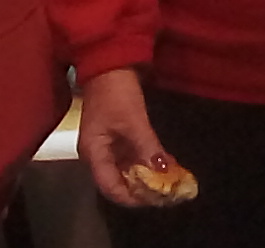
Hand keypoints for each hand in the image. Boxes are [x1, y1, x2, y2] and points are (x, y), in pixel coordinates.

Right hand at [77, 68, 183, 209]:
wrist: (109, 63)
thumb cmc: (115, 92)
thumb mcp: (133, 121)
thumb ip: (148, 147)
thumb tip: (163, 172)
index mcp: (93, 154)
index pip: (110, 187)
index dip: (132, 197)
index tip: (156, 200)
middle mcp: (98, 154)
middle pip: (119, 182)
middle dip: (143, 189)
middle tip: (169, 193)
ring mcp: (108, 146)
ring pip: (128, 170)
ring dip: (148, 176)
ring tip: (171, 181)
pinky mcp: (118, 136)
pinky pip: (132, 157)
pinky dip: (148, 162)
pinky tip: (165, 165)